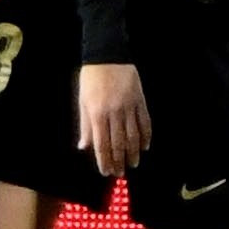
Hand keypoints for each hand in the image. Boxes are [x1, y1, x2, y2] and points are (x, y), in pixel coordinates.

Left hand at [77, 61, 150, 175]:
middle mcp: (114, 112)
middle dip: (119, 161)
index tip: (106, 171)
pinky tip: (144, 146)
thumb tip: (83, 147)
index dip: (104, 160)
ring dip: (133, 152)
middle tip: (120, 173)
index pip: (101, 144)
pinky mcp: (140, 100)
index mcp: (97, 114)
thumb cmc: (92, 78)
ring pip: (133, 136)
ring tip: (133, 164)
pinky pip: (145, 122)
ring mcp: (129, 106)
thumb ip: (85, 126)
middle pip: (118, 143)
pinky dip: (145, 136)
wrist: (108, 55)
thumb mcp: (83, 101)